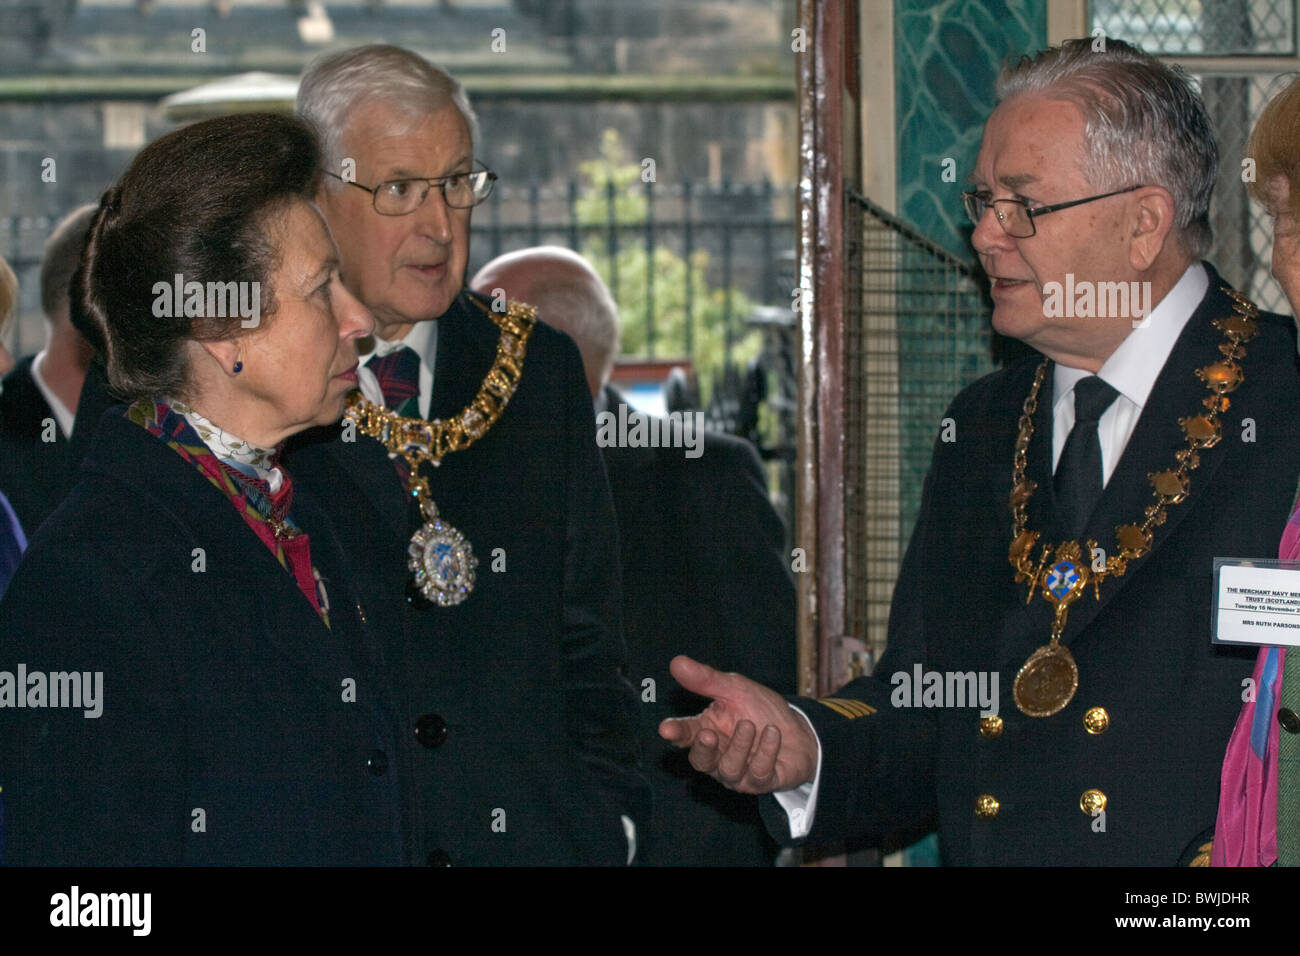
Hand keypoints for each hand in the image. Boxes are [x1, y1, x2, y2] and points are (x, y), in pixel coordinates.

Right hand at [658, 655, 816, 794]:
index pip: (685, 735)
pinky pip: (758, 773)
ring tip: (750, 724)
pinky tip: (773, 733)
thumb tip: (676, 662)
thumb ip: (706, 679)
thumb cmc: (761, 710)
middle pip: (700, 761)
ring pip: (729, 770)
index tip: (665, 729)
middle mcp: (719, 757)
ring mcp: (739, 774)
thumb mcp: (735, 688)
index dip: (675, 733)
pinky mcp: (762, 782)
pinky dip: (766, 751)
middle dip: (703, 749)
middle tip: (708, 734)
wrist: (799, 730)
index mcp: (707, 731)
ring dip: (740, 746)